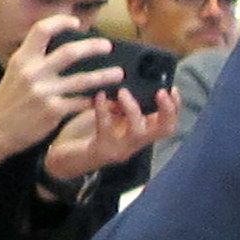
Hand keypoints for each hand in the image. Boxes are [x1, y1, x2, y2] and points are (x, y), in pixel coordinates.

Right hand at [0, 17, 127, 172]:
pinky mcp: (53, 111)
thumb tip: (59, 47)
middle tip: (108, 46)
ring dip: (104, 76)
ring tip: (119, 73)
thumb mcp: (15, 73)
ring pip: (83, 80)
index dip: (60, 22)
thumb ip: (35, 60)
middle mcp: (33, 73)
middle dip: (93, 47)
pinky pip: (82, 103)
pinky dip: (96, 101)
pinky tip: (106, 100)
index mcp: (22, 59)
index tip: (76, 22)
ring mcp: (44, 92)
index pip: (41, 31)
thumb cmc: (8, 101)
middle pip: (70, 53)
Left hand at [42, 82, 175, 182]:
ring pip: (138, 131)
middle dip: (167, 110)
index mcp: (140, 133)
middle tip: (161, 92)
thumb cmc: (87, 134)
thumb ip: (121, 105)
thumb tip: (129, 80)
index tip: (173, 89)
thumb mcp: (110, 116)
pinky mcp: (102, 149)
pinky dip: (104, 111)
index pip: (168, 123)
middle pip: (164, 130)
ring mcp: (120, 148)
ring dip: (133, 110)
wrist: (64, 159)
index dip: (175, 108)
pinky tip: (99, 97)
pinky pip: (106, 129)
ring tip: (124, 92)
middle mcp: (136, 143)